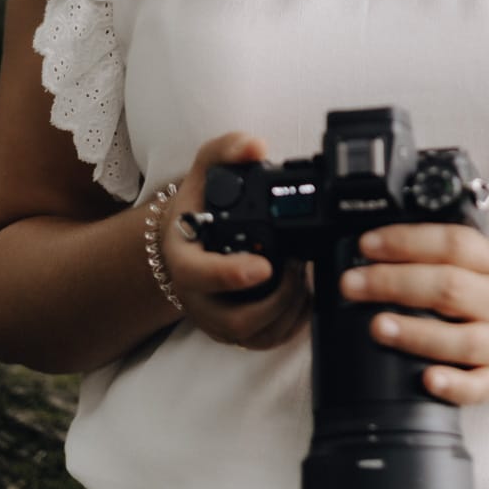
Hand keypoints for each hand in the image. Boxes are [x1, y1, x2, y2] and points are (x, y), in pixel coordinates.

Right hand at [161, 132, 310, 349]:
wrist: (189, 239)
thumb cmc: (200, 206)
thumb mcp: (206, 169)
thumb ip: (227, 150)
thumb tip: (256, 146)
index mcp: (184, 259)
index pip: (200, 276)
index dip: (232, 275)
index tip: (264, 266)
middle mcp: (198, 298)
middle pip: (235, 321)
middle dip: (276, 299)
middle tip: (298, 267)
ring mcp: (217, 319)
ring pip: (255, 336)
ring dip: (289, 311)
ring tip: (303, 276)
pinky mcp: (237, 332)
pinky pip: (267, 342)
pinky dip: (292, 324)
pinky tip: (304, 295)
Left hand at [339, 223, 488, 404]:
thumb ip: (455, 253)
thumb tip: (389, 247)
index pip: (452, 244)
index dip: (407, 241)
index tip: (367, 244)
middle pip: (447, 287)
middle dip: (394, 283)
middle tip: (353, 284)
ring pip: (459, 338)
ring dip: (414, 332)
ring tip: (376, 325)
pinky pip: (480, 385)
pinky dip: (453, 384)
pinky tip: (428, 380)